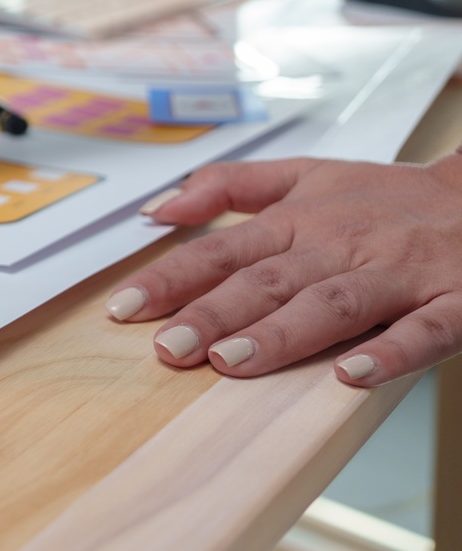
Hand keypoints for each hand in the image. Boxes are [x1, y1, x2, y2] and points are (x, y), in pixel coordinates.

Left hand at [109, 155, 461, 386]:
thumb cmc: (389, 197)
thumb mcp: (308, 175)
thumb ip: (231, 186)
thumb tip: (159, 208)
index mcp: (301, 220)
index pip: (222, 251)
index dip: (170, 278)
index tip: (122, 309)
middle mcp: (342, 245)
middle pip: (268, 281)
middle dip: (213, 313)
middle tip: (168, 348)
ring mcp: (398, 274)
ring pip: (333, 304)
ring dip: (283, 333)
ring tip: (232, 361)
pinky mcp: (456, 300)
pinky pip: (424, 329)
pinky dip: (391, 351)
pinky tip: (352, 375)